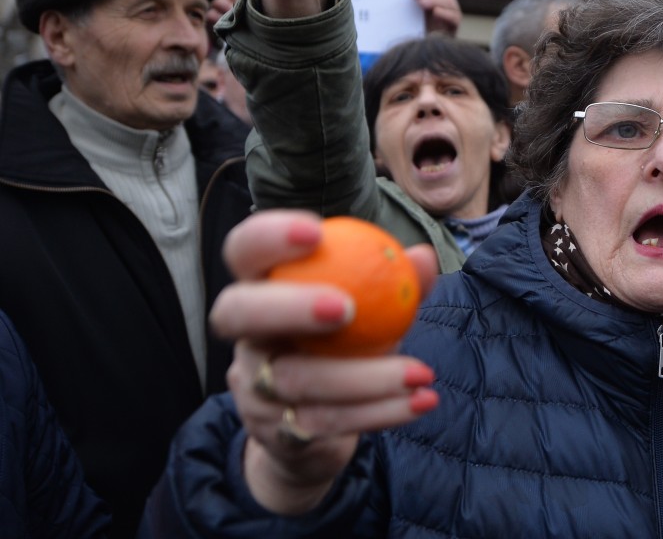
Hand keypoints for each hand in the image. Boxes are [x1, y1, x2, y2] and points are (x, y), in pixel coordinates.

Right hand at [212, 210, 438, 513]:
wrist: (317, 431)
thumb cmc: (346, 348)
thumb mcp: (372, 311)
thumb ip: (394, 282)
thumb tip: (422, 257)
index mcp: (263, 289)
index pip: (244, 251)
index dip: (268, 237)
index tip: (316, 231)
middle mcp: (246, 336)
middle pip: (237, 312)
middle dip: (287, 305)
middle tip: (345, 307)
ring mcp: (253, 388)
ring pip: (294, 379)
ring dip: (365, 376)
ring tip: (420, 372)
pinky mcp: (276, 434)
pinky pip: (326, 422)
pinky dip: (380, 411)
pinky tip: (421, 401)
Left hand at [409, 0, 461, 35]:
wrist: (424, 48)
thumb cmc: (416, 27)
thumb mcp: (412, 9)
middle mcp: (446, 0)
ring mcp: (452, 12)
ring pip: (448, 0)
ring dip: (434, 0)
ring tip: (421, 3)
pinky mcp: (455, 25)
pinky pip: (454, 16)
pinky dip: (445, 13)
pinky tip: (436, 11)